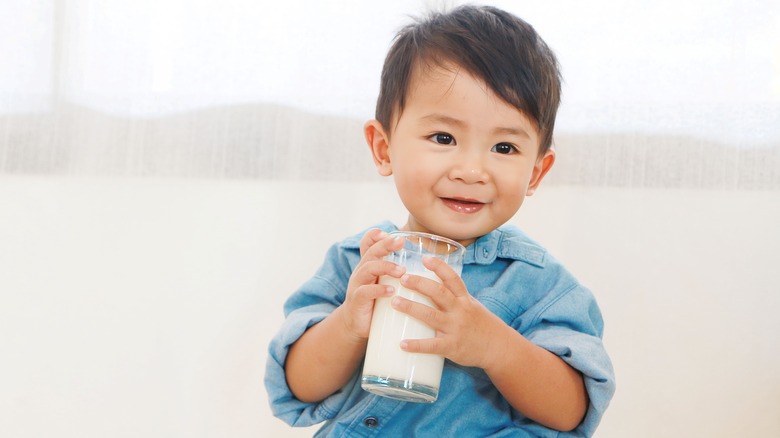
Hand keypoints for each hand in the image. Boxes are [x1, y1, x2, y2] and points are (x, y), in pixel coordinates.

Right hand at [340, 229, 405, 340]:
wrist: (357, 325)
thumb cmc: (377, 301)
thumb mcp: (385, 283)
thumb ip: (399, 273)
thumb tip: (429, 265)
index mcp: (369, 265)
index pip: (367, 244)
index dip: (376, 236)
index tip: (391, 233)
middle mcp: (361, 271)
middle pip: (370, 252)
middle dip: (385, 245)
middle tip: (400, 242)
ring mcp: (357, 285)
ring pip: (368, 268)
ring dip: (385, 267)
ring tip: (402, 270)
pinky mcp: (357, 301)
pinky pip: (364, 292)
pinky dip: (378, 290)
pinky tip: (391, 291)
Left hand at [391, 256, 506, 369]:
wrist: (498, 348)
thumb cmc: (481, 325)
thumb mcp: (471, 305)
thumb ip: (453, 296)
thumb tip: (430, 284)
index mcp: (464, 299)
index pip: (452, 278)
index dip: (439, 267)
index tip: (425, 258)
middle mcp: (460, 311)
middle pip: (438, 293)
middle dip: (419, 284)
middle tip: (402, 278)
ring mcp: (456, 328)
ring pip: (431, 316)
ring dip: (411, 308)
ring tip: (394, 302)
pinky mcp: (452, 346)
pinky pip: (432, 345)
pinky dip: (416, 345)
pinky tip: (402, 344)